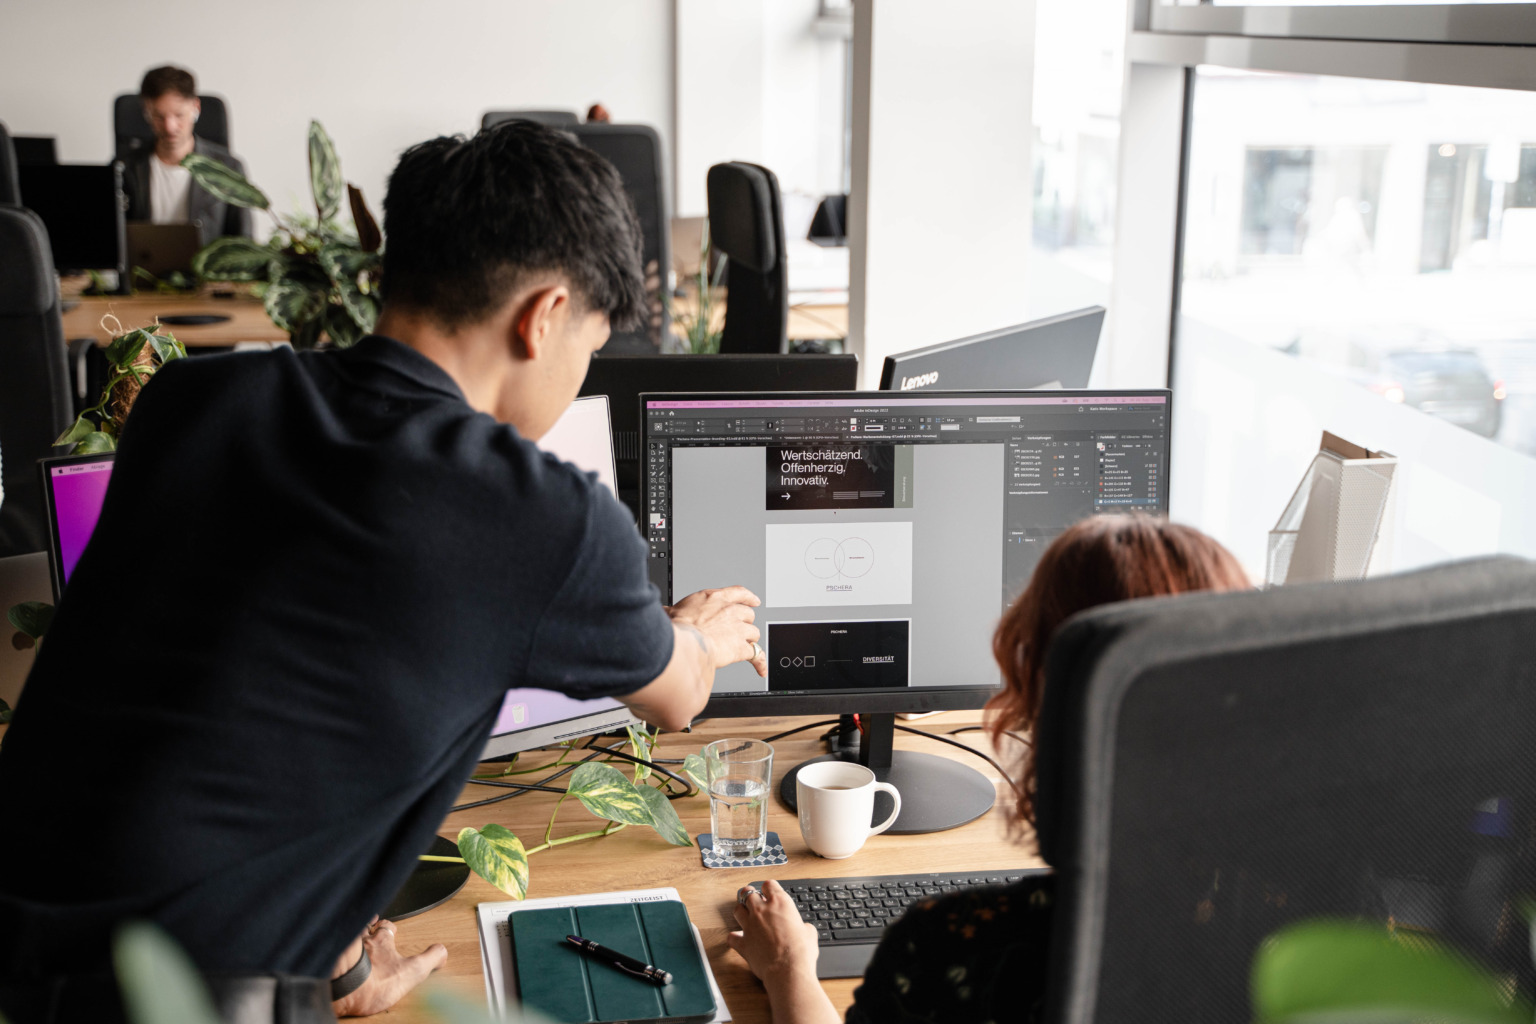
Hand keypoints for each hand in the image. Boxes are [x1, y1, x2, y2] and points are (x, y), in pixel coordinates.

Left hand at [332, 917, 446, 1016]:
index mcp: (381, 942)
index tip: (389, 927)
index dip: (388, 926)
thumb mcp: (413, 971)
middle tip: (367, 925)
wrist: (345, 991)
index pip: (385, 927)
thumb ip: (431, 958)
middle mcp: (360, 943)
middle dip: (366, 927)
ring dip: (350, 937)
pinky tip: (335, 958)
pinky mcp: (331, 966)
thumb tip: (442, 951)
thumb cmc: (375, 982)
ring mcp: (343, 953)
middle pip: (363, 928)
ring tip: (351, 938)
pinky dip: (335, 952)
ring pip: (347, 938)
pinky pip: (332, 951)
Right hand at [666, 586, 767, 677]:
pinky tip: (760, 668)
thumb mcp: (671, 612)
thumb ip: (672, 611)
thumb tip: (663, 612)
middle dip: (744, 624)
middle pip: (748, 615)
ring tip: (743, 647)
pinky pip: (756, 655)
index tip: (753, 601)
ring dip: (749, 641)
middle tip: (738, 631)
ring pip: (754, 633)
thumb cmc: (675, 628)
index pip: (738, 593)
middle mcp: (729, 611)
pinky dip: (759, 662)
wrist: (681, 644)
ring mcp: (737, 629)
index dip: (748, 598)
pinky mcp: (740, 648)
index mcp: (713, 599)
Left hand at [725, 880, 819, 985]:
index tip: (770, 892)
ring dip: (741, 911)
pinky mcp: (743, 942)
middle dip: (750, 895)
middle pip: (748, 893)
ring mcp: (750, 925)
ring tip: (745, 915)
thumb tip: (803, 929)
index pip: (769, 884)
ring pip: (737, 910)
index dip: (769, 888)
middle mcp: (762, 910)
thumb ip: (802, 926)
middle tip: (754, 900)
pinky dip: (734, 937)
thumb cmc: (801, 951)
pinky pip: (731, 936)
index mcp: (780, 903)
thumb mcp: (810, 933)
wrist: (788, 969)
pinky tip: (738, 938)